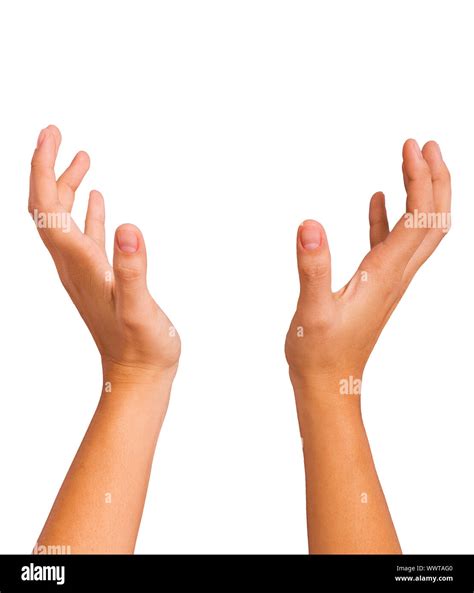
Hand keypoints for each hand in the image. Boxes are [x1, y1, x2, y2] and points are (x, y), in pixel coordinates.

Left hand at [29, 125, 179, 382]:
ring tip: (82, 158)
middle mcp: (73, 265)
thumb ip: (132, 269)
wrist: (136, 376)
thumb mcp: (139, 308)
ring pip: (64, 220)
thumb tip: (127, 225)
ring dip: (67, 186)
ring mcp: (85, 271)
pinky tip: (99, 200)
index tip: (50, 135)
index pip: (47, 208)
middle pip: (47, 208)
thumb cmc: (141, 347)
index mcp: (79, 264)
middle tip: (57, 133)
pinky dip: (87, 212)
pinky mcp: (100, 278)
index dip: (43, 168)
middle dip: (47, 168)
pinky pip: (86, 237)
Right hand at [285, 139, 450, 399]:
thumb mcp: (311, 311)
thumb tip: (310, 223)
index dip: (420, 178)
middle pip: (434, 220)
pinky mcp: (375, 285)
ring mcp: (388, 279)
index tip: (411, 146)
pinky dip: (392, 216)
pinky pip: (391, 242)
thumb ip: (313, 267)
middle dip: (435, 179)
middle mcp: (396, 274)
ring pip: (419, 229)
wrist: (329, 384)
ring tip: (411, 161)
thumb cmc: (319, 353)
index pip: (418, 217)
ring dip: (421, 194)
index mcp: (386, 274)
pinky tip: (378, 200)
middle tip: (424, 144)